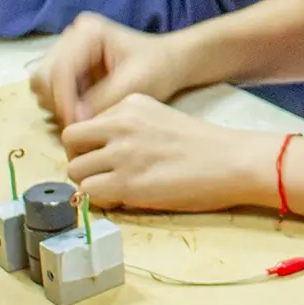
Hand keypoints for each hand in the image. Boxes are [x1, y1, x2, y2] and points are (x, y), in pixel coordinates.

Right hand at [31, 13, 196, 127]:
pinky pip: (52, 89)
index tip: (75, 124)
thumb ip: (102, 101)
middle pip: (43, 75)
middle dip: (58, 102)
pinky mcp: (68, 64)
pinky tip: (86, 110)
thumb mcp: (135, 85)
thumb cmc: (158, 69)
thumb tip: (74, 121)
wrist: (169, 63)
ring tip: (86, 116)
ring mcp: (67, 49)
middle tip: (80, 124)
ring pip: (43, 84)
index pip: (60, 68)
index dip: (63, 99)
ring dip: (58, 104)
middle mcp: (72, 35)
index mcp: (88, 32)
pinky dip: (63, 103)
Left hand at [60, 93, 275, 211]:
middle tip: (99, 172)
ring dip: (89, 182)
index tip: (109, 155)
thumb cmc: (205, 145)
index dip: (92, 142)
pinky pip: (89, 193)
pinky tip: (122, 200)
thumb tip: (103, 150)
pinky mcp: (126, 184)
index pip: (87, 121)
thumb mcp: (161, 119)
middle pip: (70, 140)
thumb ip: (130, 127)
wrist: (233, 162)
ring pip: (74, 170)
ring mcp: (122, 153)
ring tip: (113, 189)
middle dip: (79, 158)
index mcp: (130, 103)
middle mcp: (120, 123)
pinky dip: (101, 200)